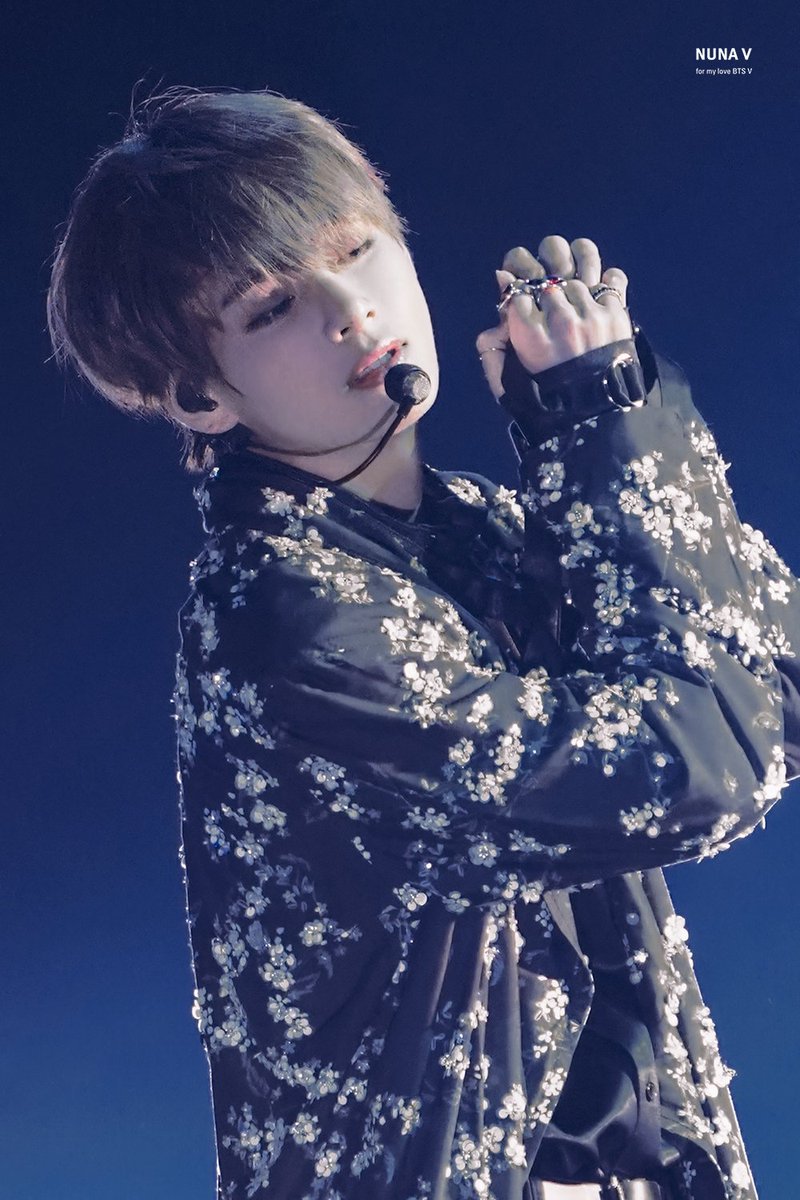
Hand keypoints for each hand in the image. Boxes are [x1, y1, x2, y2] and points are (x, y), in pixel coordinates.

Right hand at [476, 235, 632, 400]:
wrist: (594, 411)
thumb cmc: (546, 396)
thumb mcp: (508, 381)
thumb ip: (491, 346)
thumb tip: (498, 298)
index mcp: (531, 337)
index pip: (517, 295)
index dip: (521, 300)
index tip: (527, 312)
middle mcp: (560, 322)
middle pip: (547, 285)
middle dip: (547, 296)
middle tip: (553, 312)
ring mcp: (591, 316)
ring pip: (577, 280)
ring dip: (575, 291)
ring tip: (576, 308)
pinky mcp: (616, 315)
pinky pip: (612, 280)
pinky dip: (605, 286)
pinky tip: (599, 299)